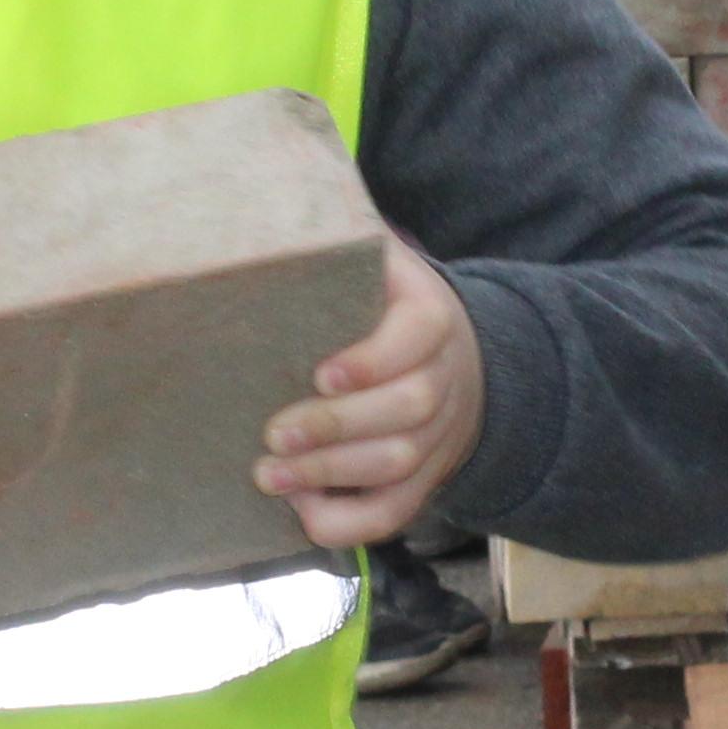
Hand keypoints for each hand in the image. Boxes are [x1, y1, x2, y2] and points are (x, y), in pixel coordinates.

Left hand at [257, 237, 483, 549]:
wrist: (458, 361)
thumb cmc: (388, 306)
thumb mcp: (380, 262)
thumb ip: (343, 242)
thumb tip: (273, 204)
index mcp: (433, 317)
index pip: (420, 336)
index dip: (374, 359)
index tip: (320, 372)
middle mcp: (445, 379)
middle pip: (409, 408)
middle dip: (338, 426)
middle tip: (273, 433)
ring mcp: (439, 436)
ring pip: (399, 465)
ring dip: (331, 475)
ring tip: (269, 475)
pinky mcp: (423, 480)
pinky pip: (396, 514)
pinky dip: (350, 524)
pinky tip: (301, 512)